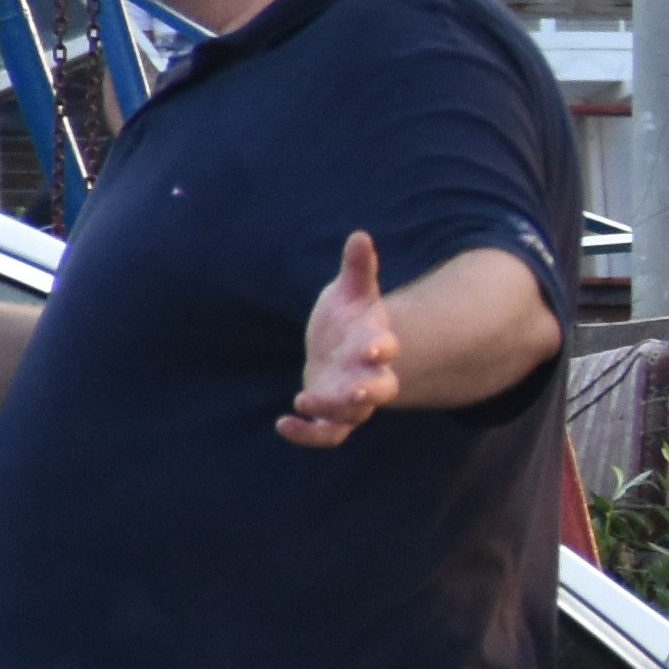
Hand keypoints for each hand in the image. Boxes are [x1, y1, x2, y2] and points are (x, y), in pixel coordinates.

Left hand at [280, 233, 400, 447]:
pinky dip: (308, 434)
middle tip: (358, 393)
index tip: (375, 346)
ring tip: (303, 400)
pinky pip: (327, 434)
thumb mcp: (351, 293)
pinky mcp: (331, 415)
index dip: (382, 348)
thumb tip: (360, 235)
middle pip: (381, 390)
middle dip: (371, 391)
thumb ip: (359, 269)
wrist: (339, 353)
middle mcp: (368, 375)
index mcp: (375, 343)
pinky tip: (282, 422)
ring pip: (352, 415)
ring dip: (333, 410)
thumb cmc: (347, 320)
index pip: (386, 348)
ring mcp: (351, 399)